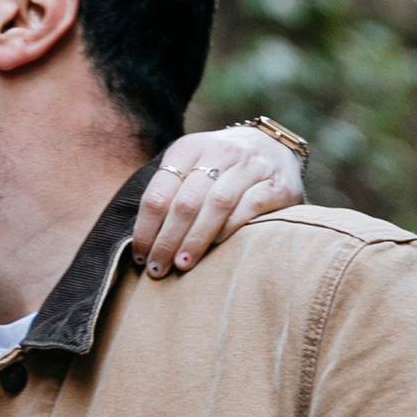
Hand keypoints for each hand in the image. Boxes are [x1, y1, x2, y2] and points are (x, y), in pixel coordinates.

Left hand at [132, 124, 303, 277]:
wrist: (275, 149)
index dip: (146, 229)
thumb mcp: (192, 167)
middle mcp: (220, 152)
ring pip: (216, 205)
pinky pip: (248, 208)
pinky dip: (229, 229)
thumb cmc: (222, 169)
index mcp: (189, 148)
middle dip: (167, 240)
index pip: (158, 192)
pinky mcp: (276, 185)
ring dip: (196, 239)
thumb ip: (170, 194)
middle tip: (157, 269)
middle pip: (185, 202)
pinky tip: (216, 248)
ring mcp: (250, 167)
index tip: (139, 256)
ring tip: (182, 265)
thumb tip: (143, 242)